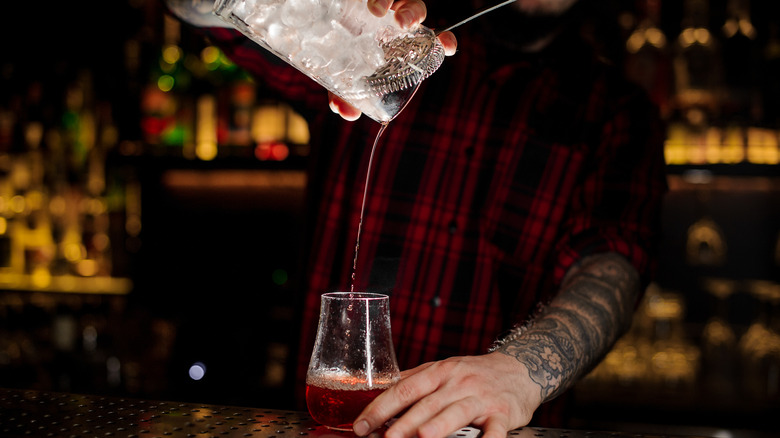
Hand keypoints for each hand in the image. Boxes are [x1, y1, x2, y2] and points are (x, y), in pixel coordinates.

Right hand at [328, 0, 457, 120]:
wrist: (316, 24)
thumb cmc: (335, 52)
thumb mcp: (341, 74)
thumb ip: (346, 93)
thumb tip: (347, 114)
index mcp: (397, 42)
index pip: (429, 39)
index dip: (443, 41)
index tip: (449, 47)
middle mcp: (393, 21)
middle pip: (416, 12)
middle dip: (416, 17)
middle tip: (405, 25)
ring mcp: (384, 6)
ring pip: (402, 1)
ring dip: (401, 8)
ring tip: (379, 12)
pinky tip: (375, 9)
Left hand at [352, 352, 542, 437]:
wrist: (518, 369)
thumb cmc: (473, 373)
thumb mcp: (442, 369)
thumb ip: (413, 381)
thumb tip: (378, 394)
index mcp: (439, 372)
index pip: (404, 389)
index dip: (381, 407)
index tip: (361, 425)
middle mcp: (457, 383)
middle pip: (426, 403)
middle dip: (403, 422)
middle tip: (385, 437)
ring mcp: (480, 398)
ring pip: (456, 412)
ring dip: (439, 425)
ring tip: (422, 436)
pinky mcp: (502, 414)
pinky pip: (495, 429)